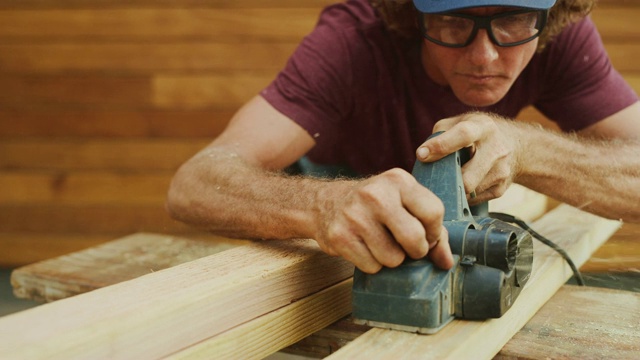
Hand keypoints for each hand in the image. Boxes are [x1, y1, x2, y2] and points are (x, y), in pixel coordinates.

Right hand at [314, 169, 452, 273]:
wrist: (324, 203)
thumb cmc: (373, 206)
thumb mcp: (402, 203)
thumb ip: (431, 230)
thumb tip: (447, 263)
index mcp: (398, 180)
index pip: (434, 212)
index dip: (434, 232)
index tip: (424, 235)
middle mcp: (376, 195)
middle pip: (415, 239)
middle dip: (416, 251)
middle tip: (406, 246)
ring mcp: (356, 216)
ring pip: (394, 259)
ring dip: (391, 259)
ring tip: (380, 244)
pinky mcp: (340, 236)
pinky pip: (372, 267)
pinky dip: (372, 264)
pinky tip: (364, 248)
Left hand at [416, 112, 521, 203]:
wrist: (518, 146)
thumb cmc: (479, 133)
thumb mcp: (462, 122)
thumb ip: (441, 133)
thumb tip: (424, 154)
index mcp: (483, 127)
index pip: (463, 135)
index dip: (441, 146)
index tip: (421, 155)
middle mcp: (496, 149)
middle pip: (467, 176)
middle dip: (446, 180)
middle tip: (433, 178)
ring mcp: (501, 172)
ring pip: (468, 191)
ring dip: (452, 188)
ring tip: (447, 180)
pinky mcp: (500, 189)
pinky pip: (472, 200)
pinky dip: (462, 195)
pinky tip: (460, 185)